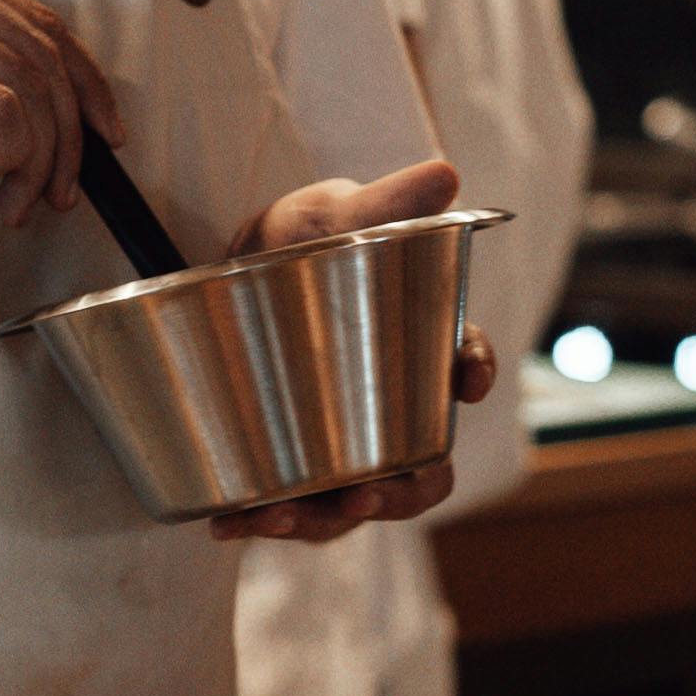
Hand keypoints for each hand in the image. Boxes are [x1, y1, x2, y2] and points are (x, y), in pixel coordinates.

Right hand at [0, 0, 123, 228]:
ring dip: (40, 160)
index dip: (86, 82)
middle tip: (66, 188)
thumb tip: (43, 102)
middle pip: (45, 56)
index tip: (102, 132)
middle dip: (71, 134)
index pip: (41, 21)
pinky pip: (3, 115)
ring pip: (31, 90)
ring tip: (19, 201)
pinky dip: (11, 157)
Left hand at [212, 154, 497, 545]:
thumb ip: (381, 203)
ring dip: (320, 521)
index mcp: (417, 346)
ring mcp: (343, 443)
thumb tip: (445, 174)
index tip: (467, 382)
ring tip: (275, 516)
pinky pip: (289, 508)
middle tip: (365, 494)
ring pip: (354, 503)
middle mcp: (389, 408)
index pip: (464, 368)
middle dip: (398, 493)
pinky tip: (225, 520)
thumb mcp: (329, 214)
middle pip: (421, 470)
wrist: (223, 269)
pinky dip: (259, 520)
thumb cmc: (296, 239)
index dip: (473, 376)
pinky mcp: (291, 465)